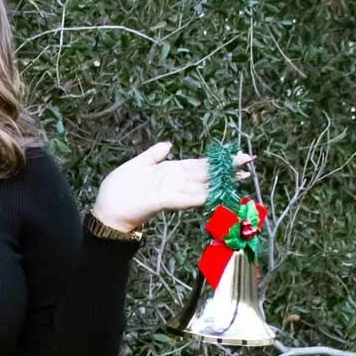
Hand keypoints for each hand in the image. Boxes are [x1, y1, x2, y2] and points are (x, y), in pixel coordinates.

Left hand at [92, 141, 254, 233]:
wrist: (106, 212)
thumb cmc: (118, 190)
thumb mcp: (137, 165)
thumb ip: (153, 155)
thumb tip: (168, 143)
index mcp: (170, 171)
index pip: (198, 164)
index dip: (217, 160)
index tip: (236, 155)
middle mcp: (175, 182)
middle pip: (205, 175)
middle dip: (226, 169)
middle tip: (249, 163)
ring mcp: (171, 192)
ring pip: (200, 187)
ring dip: (220, 184)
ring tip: (240, 178)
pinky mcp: (162, 201)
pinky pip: (184, 198)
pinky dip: (199, 196)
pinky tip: (214, 194)